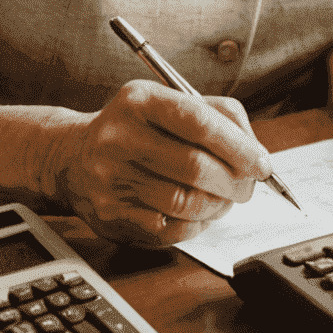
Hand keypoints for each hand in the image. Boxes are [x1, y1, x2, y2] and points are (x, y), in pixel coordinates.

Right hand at [45, 80, 274, 245]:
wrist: (71, 157)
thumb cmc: (136, 128)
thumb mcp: (168, 102)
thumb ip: (217, 115)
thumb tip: (256, 151)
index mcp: (140, 102)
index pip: (199, 123)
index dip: (239, 146)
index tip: (261, 163)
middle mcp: (119, 138)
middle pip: (195, 167)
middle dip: (234, 181)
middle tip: (248, 186)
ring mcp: (111, 180)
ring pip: (185, 202)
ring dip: (218, 205)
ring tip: (224, 199)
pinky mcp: (110, 216)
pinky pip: (169, 230)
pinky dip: (195, 225)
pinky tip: (199, 214)